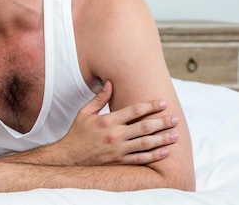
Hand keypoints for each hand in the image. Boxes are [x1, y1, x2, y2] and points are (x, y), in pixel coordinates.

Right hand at [56, 80, 178, 165]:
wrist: (69, 156)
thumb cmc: (78, 132)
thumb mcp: (85, 112)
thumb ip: (99, 98)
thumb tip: (109, 83)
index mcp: (107, 121)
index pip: (134, 110)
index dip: (150, 106)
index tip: (163, 102)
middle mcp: (115, 135)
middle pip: (144, 127)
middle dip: (162, 122)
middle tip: (175, 118)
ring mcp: (118, 149)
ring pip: (146, 143)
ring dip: (163, 139)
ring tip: (176, 135)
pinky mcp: (119, 161)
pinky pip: (140, 159)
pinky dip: (154, 155)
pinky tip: (165, 152)